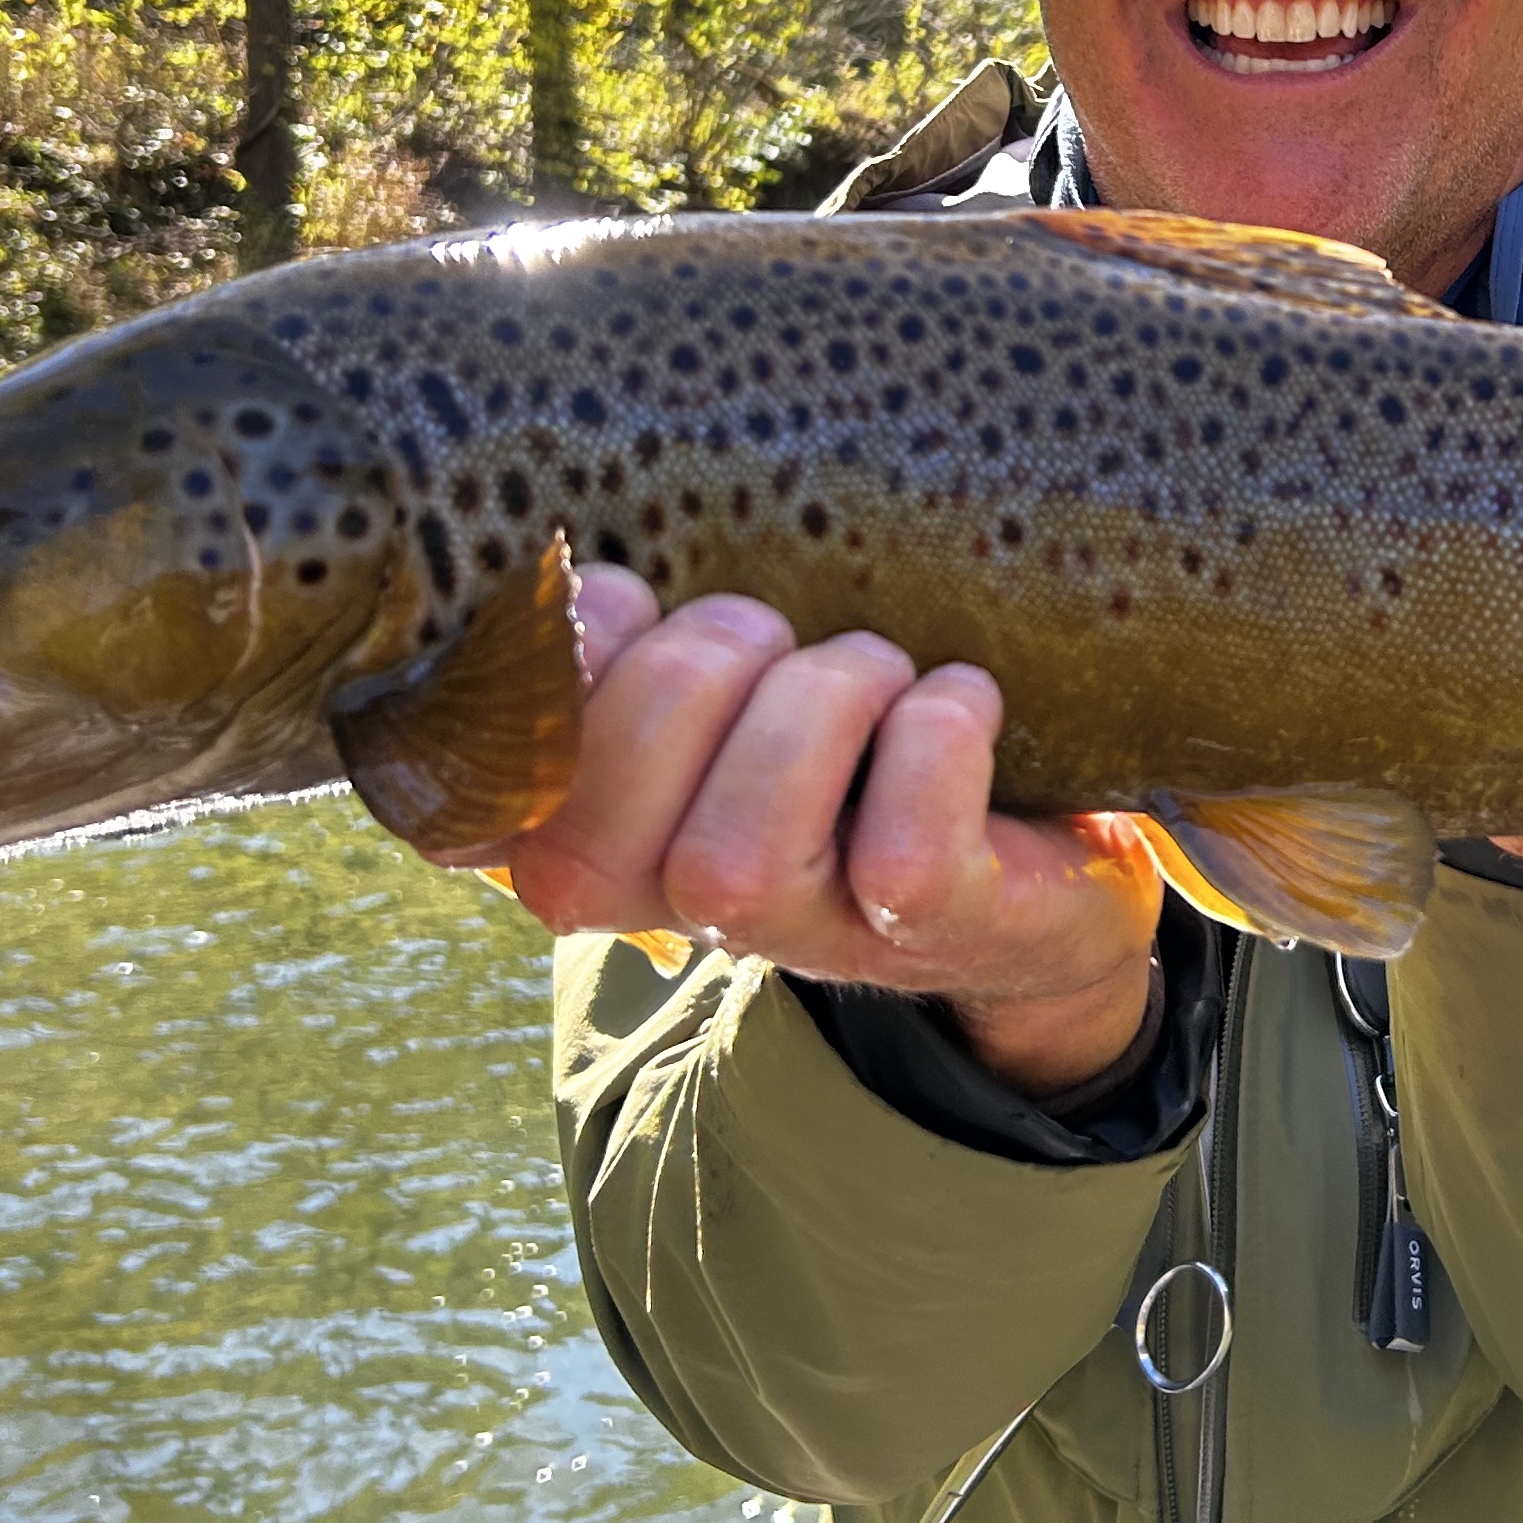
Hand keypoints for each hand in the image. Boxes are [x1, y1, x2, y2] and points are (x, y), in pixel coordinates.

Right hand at [465, 568, 1165, 1095]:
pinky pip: (903, 846)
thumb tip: (586, 588)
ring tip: (879, 672)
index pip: (480, 801)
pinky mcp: (927, 931)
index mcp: (600, 829)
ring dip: (824, 702)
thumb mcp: (728, 674)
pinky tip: (960, 701)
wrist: (1041, 848)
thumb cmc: (857, 729)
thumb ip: (633, 642)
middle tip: (781, 635)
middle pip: (609, 788)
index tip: (625, 596)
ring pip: (742, 845)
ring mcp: (801, 934)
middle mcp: (676, 902)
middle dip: (701, 663)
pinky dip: (938, 737)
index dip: (535, 678)